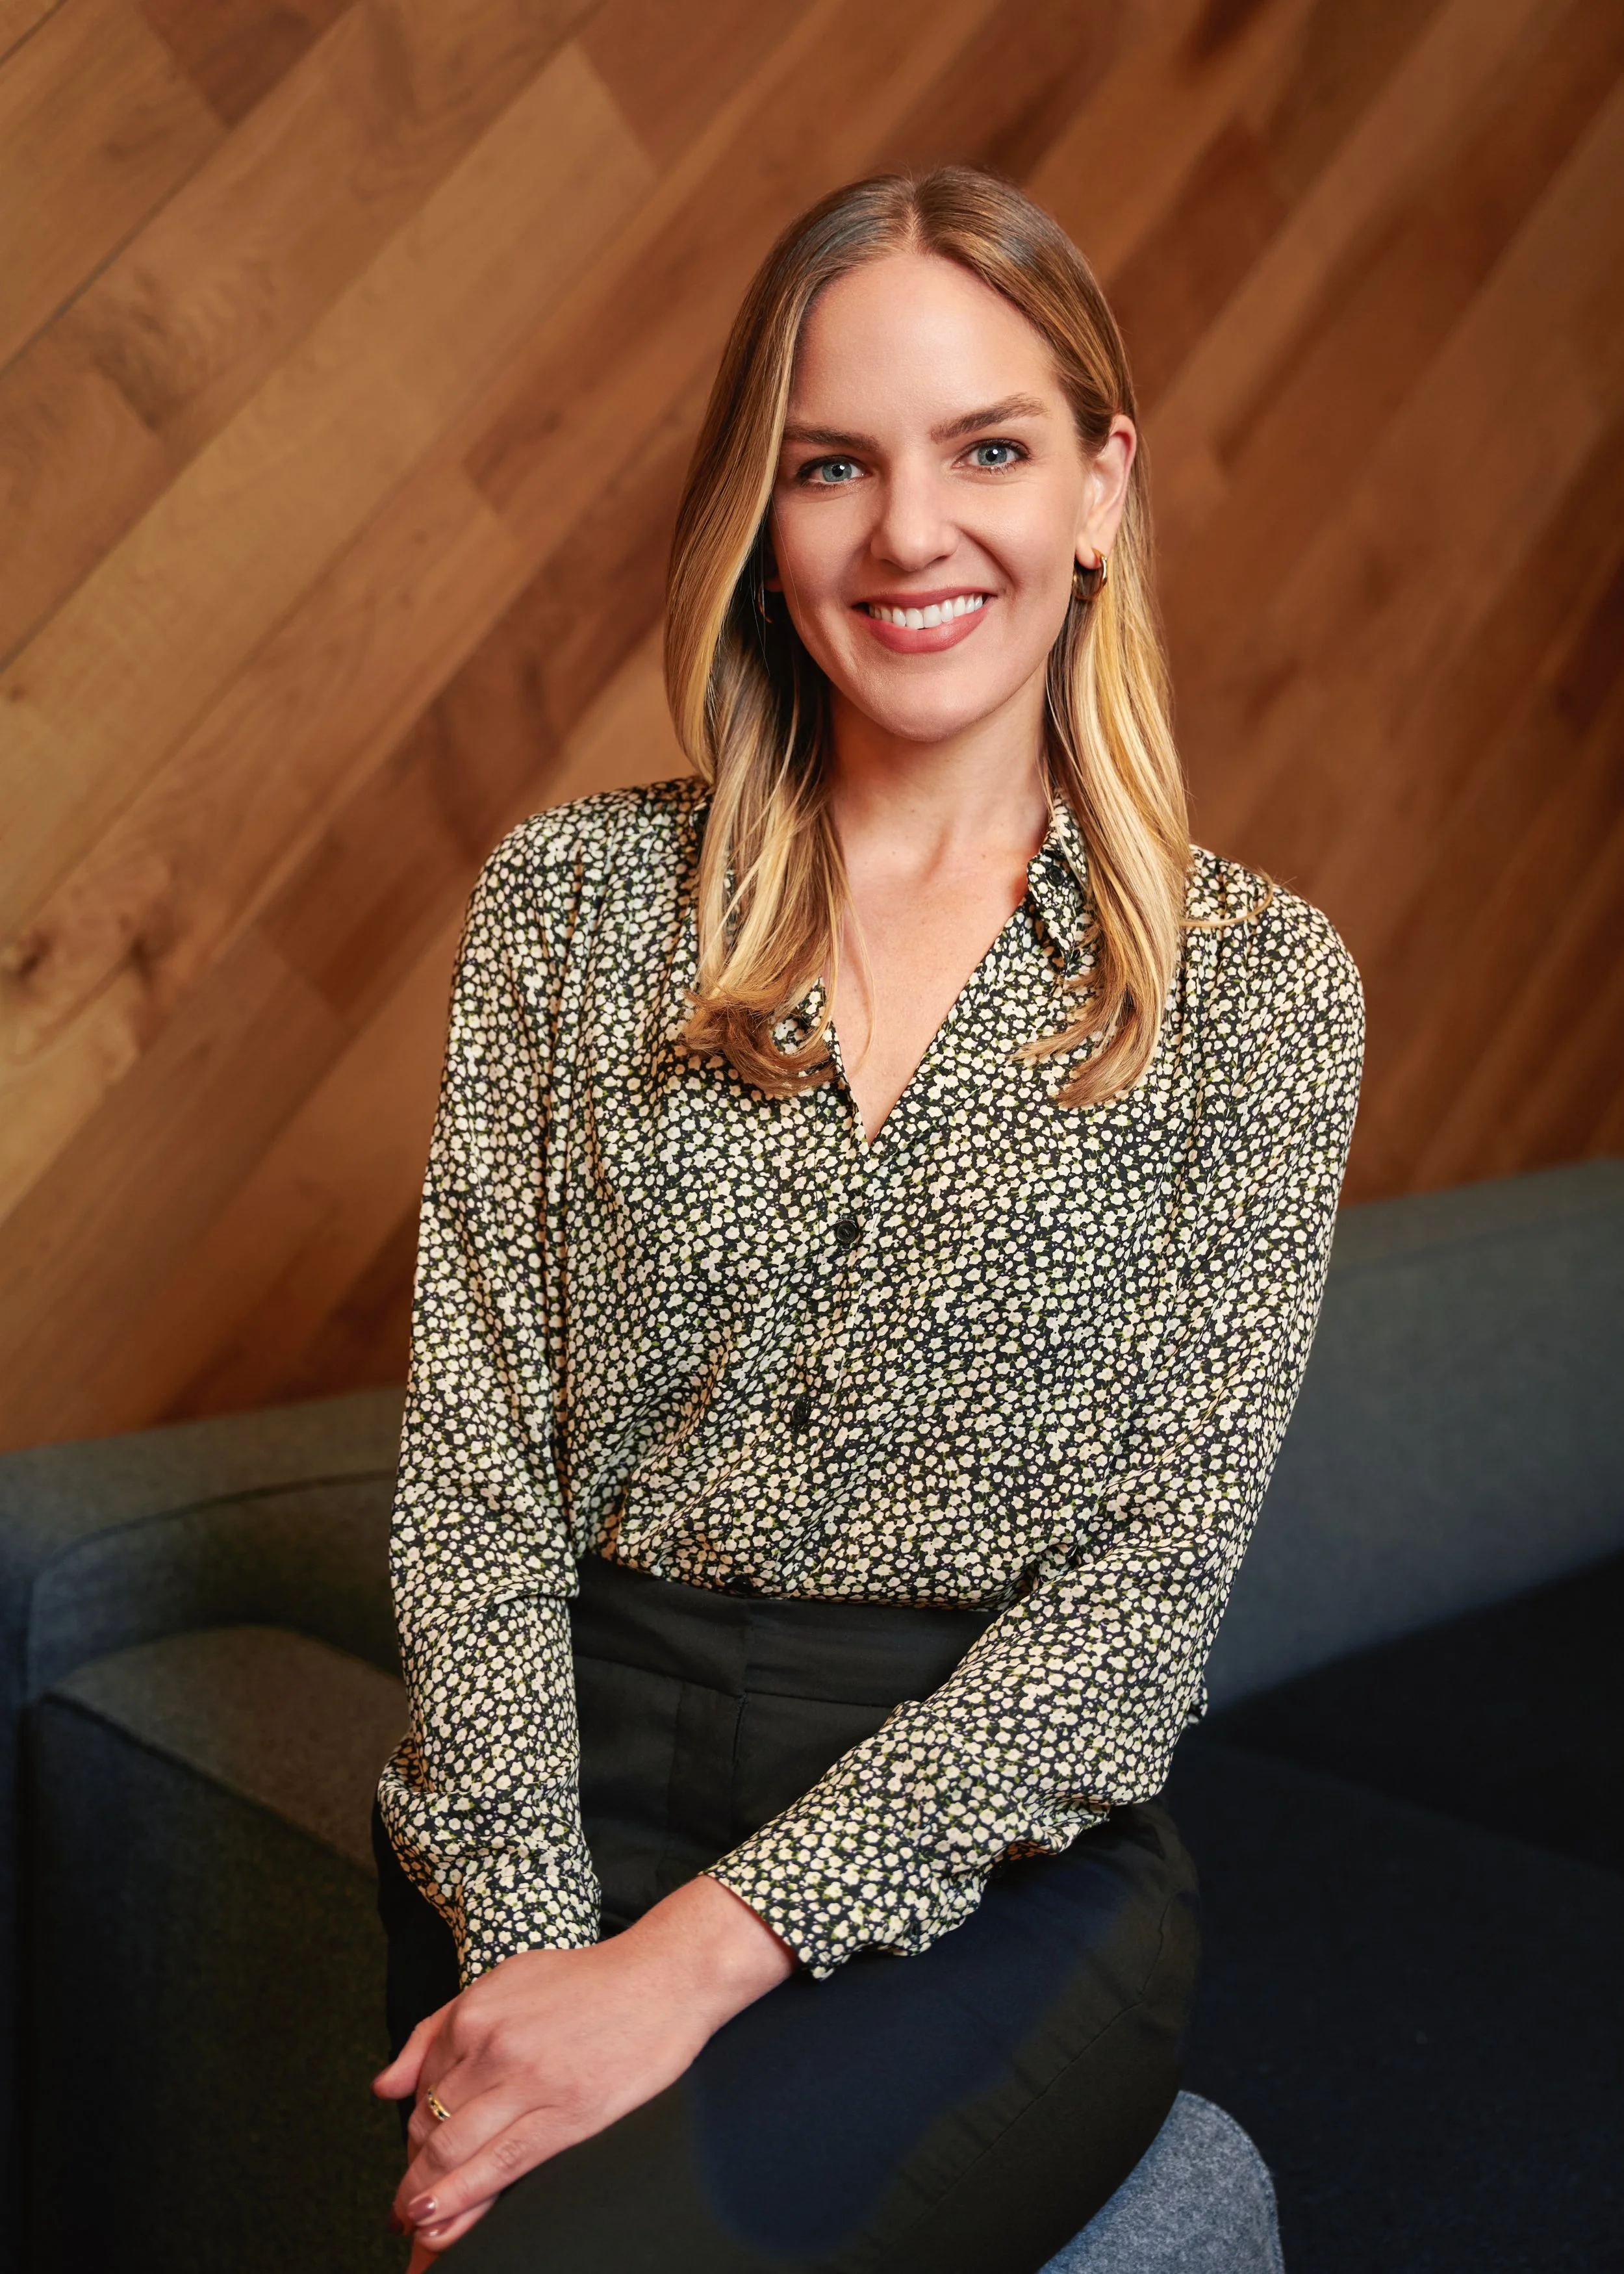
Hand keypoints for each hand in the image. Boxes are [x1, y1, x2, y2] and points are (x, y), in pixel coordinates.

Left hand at [372, 1876, 793, 2253]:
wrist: (663, 1978)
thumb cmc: (588, 1981)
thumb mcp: (504, 1982)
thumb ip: (437, 2030)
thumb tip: (383, 2087)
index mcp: (474, 2012)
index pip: (419, 2090)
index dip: (412, 2133)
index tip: (413, 2162)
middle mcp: (493, 2046)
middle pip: (428, 2127)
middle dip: (413, 2173)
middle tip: (404, 2210)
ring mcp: (529, 2082)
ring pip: (453, 2153)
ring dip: (426, 2197)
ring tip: (415, 2225)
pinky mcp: (566, 2115)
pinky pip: (500, 2167)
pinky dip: (461, 2202)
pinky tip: (439, 2223)